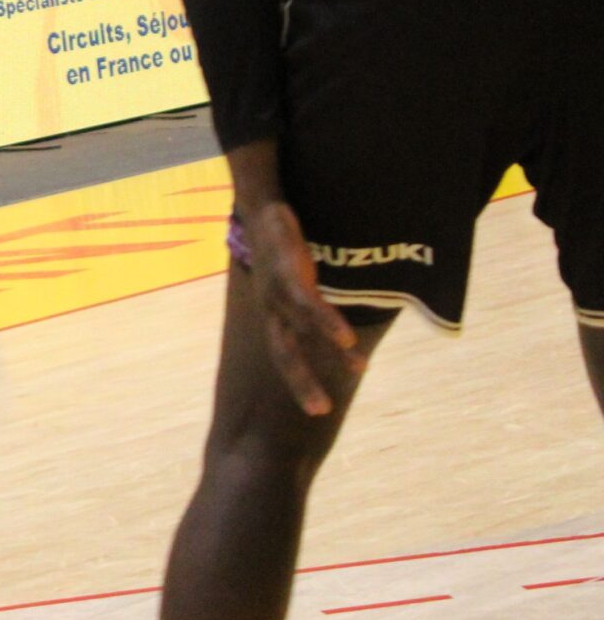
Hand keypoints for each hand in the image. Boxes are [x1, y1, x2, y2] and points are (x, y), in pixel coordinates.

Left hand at [236, 198, 365, 416]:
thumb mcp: (295, 283)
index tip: (319, 410)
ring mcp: (276, 291)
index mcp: (273, 314)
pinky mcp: (287, 271)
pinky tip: (347, 339)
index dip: (299, 382)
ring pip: (302, 330)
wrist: (262, 208)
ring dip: (328, 352)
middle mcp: (271, 308)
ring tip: (358, 369)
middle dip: (301, 382)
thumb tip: (334, 327)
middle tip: (322, 411)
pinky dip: (327, 324)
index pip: (284, 356)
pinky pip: (308, 304)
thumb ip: (311, 307)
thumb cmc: (281, 251)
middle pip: (284, 353)